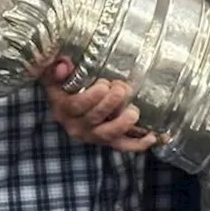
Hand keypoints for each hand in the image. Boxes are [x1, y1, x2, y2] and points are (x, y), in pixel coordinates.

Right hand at [43, 58, 157, 152]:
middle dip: (111, 103)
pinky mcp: (108, 140)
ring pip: (107, 134)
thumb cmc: (66, 86)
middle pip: (94, 119)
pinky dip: (138, 144)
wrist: (69, 105)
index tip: (104, 84)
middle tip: (122, 89)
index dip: (91, 97)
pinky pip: (122, 145)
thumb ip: (57, 69)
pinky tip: (151, 137)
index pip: (75, 106)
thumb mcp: (57, 76)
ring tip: (134, 111)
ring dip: (123, 123)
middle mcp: (76, 125)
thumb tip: (64, 65)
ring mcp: (93, 135)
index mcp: (63, 108)